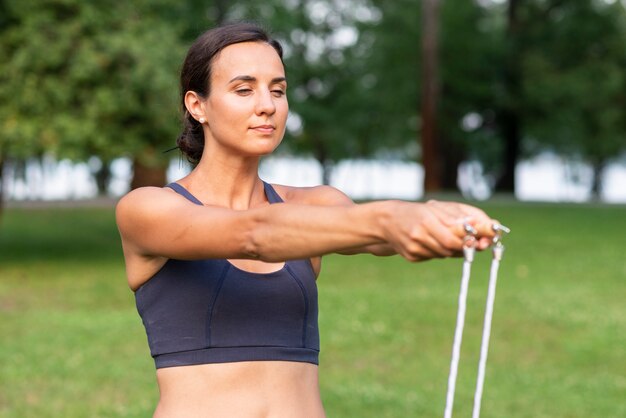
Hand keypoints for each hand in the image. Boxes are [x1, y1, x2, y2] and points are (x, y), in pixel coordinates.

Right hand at [381, 200, 497, 261]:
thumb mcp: (434, 208)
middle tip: (476, 242)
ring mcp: (413, 249)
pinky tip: (433, 241)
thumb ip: (455, 216)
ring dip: (452, 248)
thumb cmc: (416, 211)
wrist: (387, 221)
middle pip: (449, 249)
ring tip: (450, 237)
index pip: (451, 239)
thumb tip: (477, 224)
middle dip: (464, 246)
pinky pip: (433, 257)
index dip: (467, 242)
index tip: (480, 241)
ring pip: (443, 254)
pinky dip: (439, 251)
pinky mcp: (411, 257)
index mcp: (425, 221)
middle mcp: (418, 236)